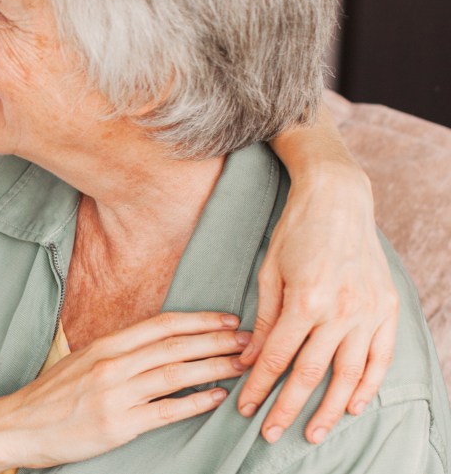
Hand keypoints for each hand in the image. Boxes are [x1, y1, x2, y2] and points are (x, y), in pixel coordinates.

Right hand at [0, 312, 248, 468]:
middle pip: (175, 346)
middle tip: (250, 339)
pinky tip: (216, 397)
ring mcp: (116, 394)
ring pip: (176, 374)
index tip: (229, 319)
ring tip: (243, 365)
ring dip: (214, 367)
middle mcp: (112, 364)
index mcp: (105, 345)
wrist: (18, 425)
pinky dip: (195, 402)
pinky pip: (165, 410)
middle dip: (217, 341)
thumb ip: (116, 352)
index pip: (161, 325)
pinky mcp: (118, 424)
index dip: (199, 320)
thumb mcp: (81, 362)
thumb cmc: (51, 396)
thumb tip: (155, 346)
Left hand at [236, 165, 397, 444]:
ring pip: (348, 374)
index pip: (278, 358)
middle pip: (311, 373)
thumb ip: (264, 319)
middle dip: (288, 408)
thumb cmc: (296, 232)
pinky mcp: (387, 308)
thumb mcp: (269, 272)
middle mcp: (341, 310)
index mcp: (306, 300)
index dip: (260, 387)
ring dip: (329, 408)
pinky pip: (380, 357)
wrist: (339, 200)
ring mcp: (368, 311)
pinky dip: (368, 385)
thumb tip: (250, 360)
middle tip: (271, 434)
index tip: (246, 408)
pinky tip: (352, 405)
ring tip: (313, 433)